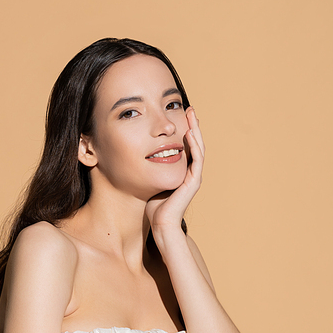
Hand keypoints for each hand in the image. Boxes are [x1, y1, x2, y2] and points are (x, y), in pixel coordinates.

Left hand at [145, 106, 204, 232]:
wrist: (160, 223)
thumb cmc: (152, 204)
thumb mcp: (149, 178)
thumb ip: (149, 166)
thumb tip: (134, 152)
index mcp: (182, 169)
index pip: (186, 145)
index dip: (184, 128)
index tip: (179, 113)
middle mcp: (190, 171)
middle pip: (195, 143)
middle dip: (192, 125)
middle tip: (189, 109)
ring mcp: (194, 176)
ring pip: (198, 147)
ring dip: (196, 130)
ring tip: (191, 115)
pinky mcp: (193, 181)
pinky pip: (196, 159)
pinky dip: (193, 145)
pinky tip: (189, 133)